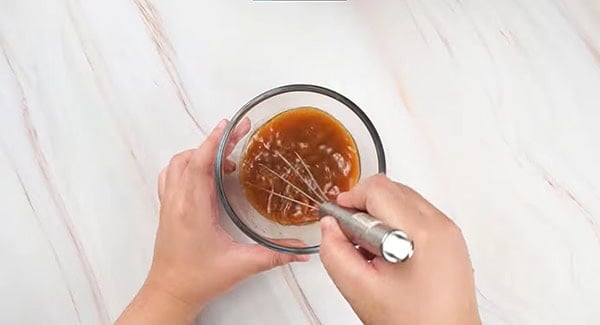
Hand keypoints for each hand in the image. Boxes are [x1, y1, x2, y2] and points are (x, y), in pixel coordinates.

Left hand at [117, 119, 307, 323]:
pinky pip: (171, 176)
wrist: (170, 293)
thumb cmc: (198, 280)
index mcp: (193, 209)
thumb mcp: (242, 265)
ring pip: (178, 164)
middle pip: (191, 158)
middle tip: (239, 135)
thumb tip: (302, 249)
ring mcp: (169, 204)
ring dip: (200, 153)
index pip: (199, 164)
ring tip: (225, 157)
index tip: (230, 125)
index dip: (214, 141)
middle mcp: (177, 202)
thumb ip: (275, 255)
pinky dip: (187, 165)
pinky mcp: (168, 209)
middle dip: (215, 142)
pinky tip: (204, 174)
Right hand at [319, 174, 479, 324]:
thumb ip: (335, 252)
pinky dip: (397, 223)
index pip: (377, 190)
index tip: (338, 219)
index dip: (350, 200)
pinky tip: (389, 252)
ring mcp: (449, 230)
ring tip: (373, 250)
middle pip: (392, 189)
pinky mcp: (451, 238)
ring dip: (380, 214)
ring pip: (404, 198)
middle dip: (364, 206)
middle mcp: (440, 225)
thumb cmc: (414, 322)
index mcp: (420, 233)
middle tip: (353, 237)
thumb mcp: (359, 289)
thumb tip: (329, 225)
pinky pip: (418, 213)